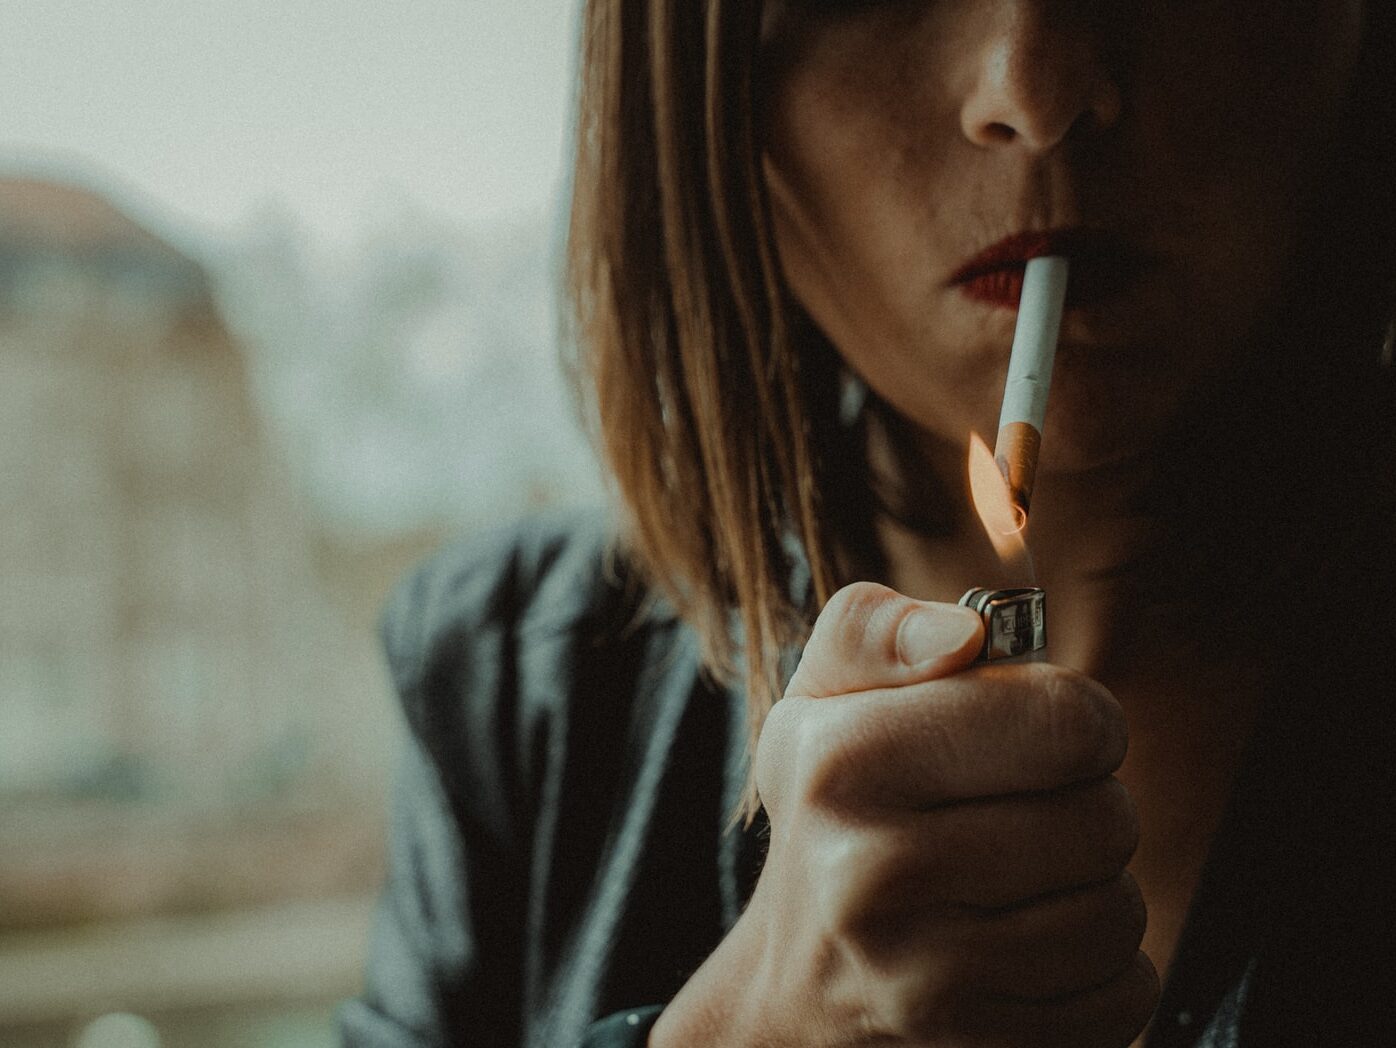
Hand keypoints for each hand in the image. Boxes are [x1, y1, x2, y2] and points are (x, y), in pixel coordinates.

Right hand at [650, 582, 1157, 1046]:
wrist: (795, 991)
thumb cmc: (833, 816)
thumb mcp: (822, 702)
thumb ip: (879, 630)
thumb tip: (966, 632)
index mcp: (841, 763)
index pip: (1066, 722)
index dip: (1082, 718)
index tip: (1048, 733)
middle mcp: (868, 873)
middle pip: (1106, 819)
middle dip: (1087, 806)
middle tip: (1026, 815)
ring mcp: (921, 979)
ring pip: (1121, 912)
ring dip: (1096, 892)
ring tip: (1026, 885)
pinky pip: (1125, 999)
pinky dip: (1101, 973)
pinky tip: (1032, 952)